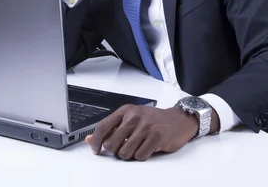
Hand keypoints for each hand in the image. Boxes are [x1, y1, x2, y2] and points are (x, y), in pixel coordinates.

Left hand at [84, 104, 199, 160]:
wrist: (178, 120)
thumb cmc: (153, 120)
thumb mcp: (130, 119)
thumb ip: (110, 129)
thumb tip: (88, 139)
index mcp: (125, 111)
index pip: (102, 127)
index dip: (95, 142)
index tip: (96, 150)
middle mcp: (134, 116)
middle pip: (111, 144)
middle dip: (115, 151)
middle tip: (123, 148)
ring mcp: (146, 126)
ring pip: (124, 152)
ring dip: (129, 155)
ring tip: (137, 147)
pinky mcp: (157, 137)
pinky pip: (140, 156)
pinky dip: (141, 156)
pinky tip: (147, 148)